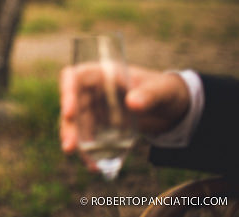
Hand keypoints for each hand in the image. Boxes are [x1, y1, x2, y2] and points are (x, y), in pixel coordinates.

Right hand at [60, 64, 190, 153]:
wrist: (171, 108)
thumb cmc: (165, 90)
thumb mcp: (162, 91)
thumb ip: (149, 95)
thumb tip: (132, 104)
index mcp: (103, 73)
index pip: (75, 76)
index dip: (67, 92)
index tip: (69, 113)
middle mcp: (93, 90)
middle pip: (72, 105)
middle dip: (70, 127)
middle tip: (70, 147)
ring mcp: (95, 108)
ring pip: (77, 124)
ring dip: (77, 143)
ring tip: (88, 164)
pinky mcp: (100, 125)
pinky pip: (88, 137)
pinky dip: (89, 152)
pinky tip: (95, 166)